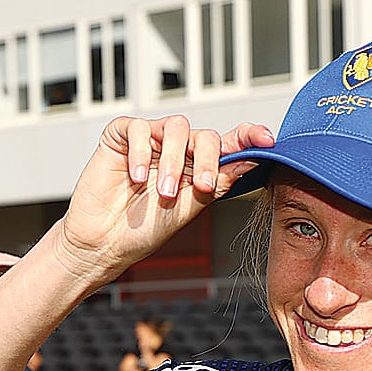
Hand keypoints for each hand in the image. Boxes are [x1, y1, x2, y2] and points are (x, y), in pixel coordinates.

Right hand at [54, 116, 272, 284]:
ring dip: (174, 161)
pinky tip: (135, 178)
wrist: (104, 243)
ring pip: (176, 127)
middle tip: (202, 186)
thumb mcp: (189, 208)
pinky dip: (140, 152)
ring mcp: (150, 141)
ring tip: (163, 192)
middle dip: (208, 159)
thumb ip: (217, 182)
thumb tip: (250, 161)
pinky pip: (139, 128)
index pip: (229, 143)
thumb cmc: (144, 230)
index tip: (267, 140)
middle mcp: (177, 149)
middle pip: (205, 135)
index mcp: (198, 165)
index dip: (249, 136)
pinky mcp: (122, 137)